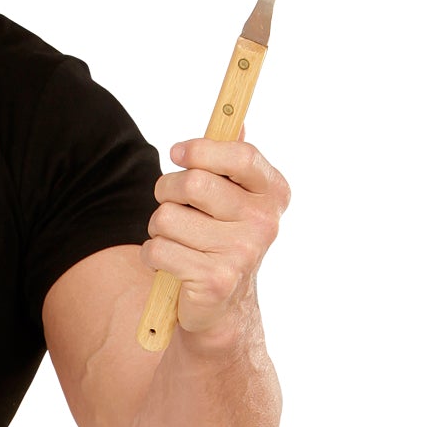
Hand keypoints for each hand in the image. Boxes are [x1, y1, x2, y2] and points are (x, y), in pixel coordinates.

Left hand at [143, 138, 290, 339]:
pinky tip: (172, 265)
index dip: (203, 149)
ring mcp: (242, 252)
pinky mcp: (215, 280)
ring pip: (166, 217)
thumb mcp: (232, 196)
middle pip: (192, 183)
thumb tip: (235, 119)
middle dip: (167, 192)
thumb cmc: (219, 239)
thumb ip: (230, 159)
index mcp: (272, 194)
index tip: (179, 152)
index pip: (241, 155)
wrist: (222, 306)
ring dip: (158, 229)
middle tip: (175, 207)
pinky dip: (153, 256)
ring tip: (178, 242)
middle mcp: (264, 223)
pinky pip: (157, 249)